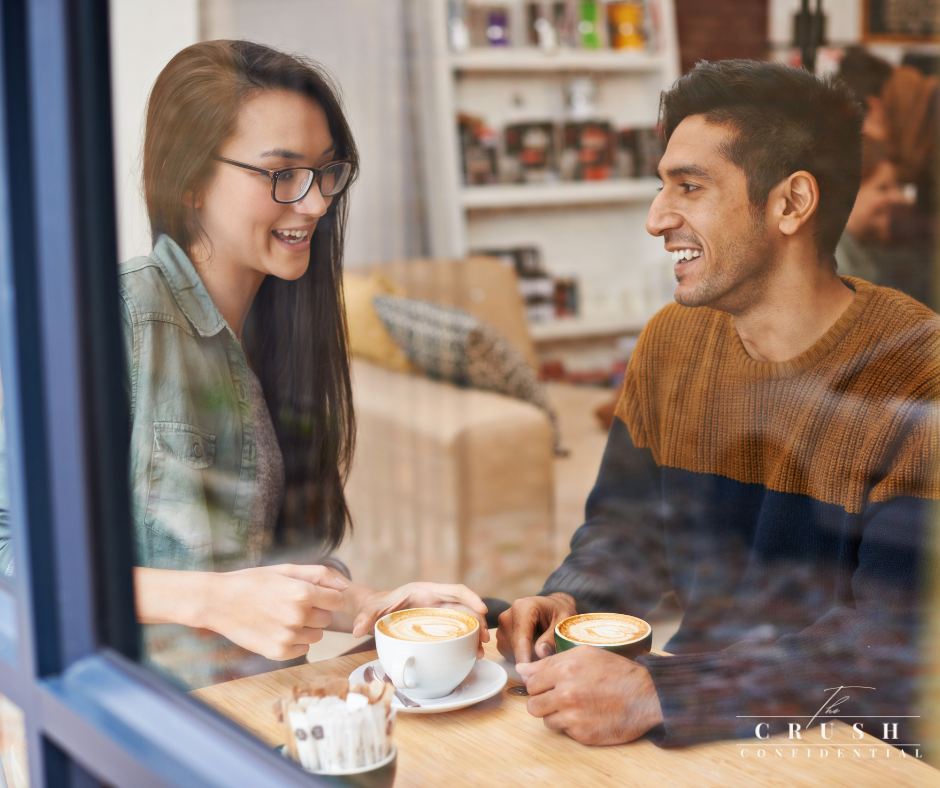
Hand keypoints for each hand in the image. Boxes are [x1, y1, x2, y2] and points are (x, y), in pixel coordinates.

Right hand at [203, 564, 347, 660]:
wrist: (218, 602)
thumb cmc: (254, 581)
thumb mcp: (286, 569)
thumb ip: (319, 575)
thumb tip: (344, 586)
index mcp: (302, 593)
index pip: (338, 601)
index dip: (327, 597)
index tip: (313, 595)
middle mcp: (298, 616)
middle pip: (328, 619)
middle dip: (317, 612)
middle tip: (293, 604)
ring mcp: (288, 637)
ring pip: (317, 636)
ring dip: (307, 628)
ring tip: (284, 617)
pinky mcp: (278, 653)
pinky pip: (303, 649)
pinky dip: (295, 641)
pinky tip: (277, 629)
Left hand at [352, 582, 489, 657]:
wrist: (375, 611)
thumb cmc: (377, 606)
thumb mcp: (371, 609)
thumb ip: (365, 617)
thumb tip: (357, 631)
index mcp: (425, 591)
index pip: (454, 590)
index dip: (470, 597)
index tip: (482, 609)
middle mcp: (436, 601)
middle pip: (464, 607)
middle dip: (478, 621)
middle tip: (484, 640)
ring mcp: (439, 614)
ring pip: (464, 621)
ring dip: (475, 634)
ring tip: (480, 652)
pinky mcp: (438, 626)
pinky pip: (456, 631)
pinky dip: (465, 641)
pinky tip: (470, 654)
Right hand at [496, 593, 576, 663]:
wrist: (551, 606)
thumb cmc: (558, 612)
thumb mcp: (563, 621)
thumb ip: (552, 637)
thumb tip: (540, 653)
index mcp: (523, 608)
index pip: (521, 639)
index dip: (525, 659)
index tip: (529, 677)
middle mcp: (507, 616)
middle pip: (514, 647)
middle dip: (529, 658)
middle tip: (548, 659)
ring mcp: (502, 626)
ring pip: (510, 651)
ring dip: (525, 657)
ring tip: (542, 650)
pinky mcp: (501, 634)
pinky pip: (508, 652)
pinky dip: (520, 655)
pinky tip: (533, 649)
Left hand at [516, 645, 662, 744]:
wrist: (645, 695)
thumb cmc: (615, 670)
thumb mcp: (584, 654)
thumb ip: (549, 661)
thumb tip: (521, 668)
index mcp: (564, 670)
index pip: (531, 684)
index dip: (539, 685)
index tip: (548, 686)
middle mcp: (566, 694)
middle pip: (533, 706)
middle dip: (543, 702)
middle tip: (559, 698)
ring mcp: (574, 717)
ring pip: (547, 721)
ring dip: (557, 715)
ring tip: (575, 706)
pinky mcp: (583, 735)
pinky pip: (565, 732)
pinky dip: (573, 726)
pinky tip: (588, 715)